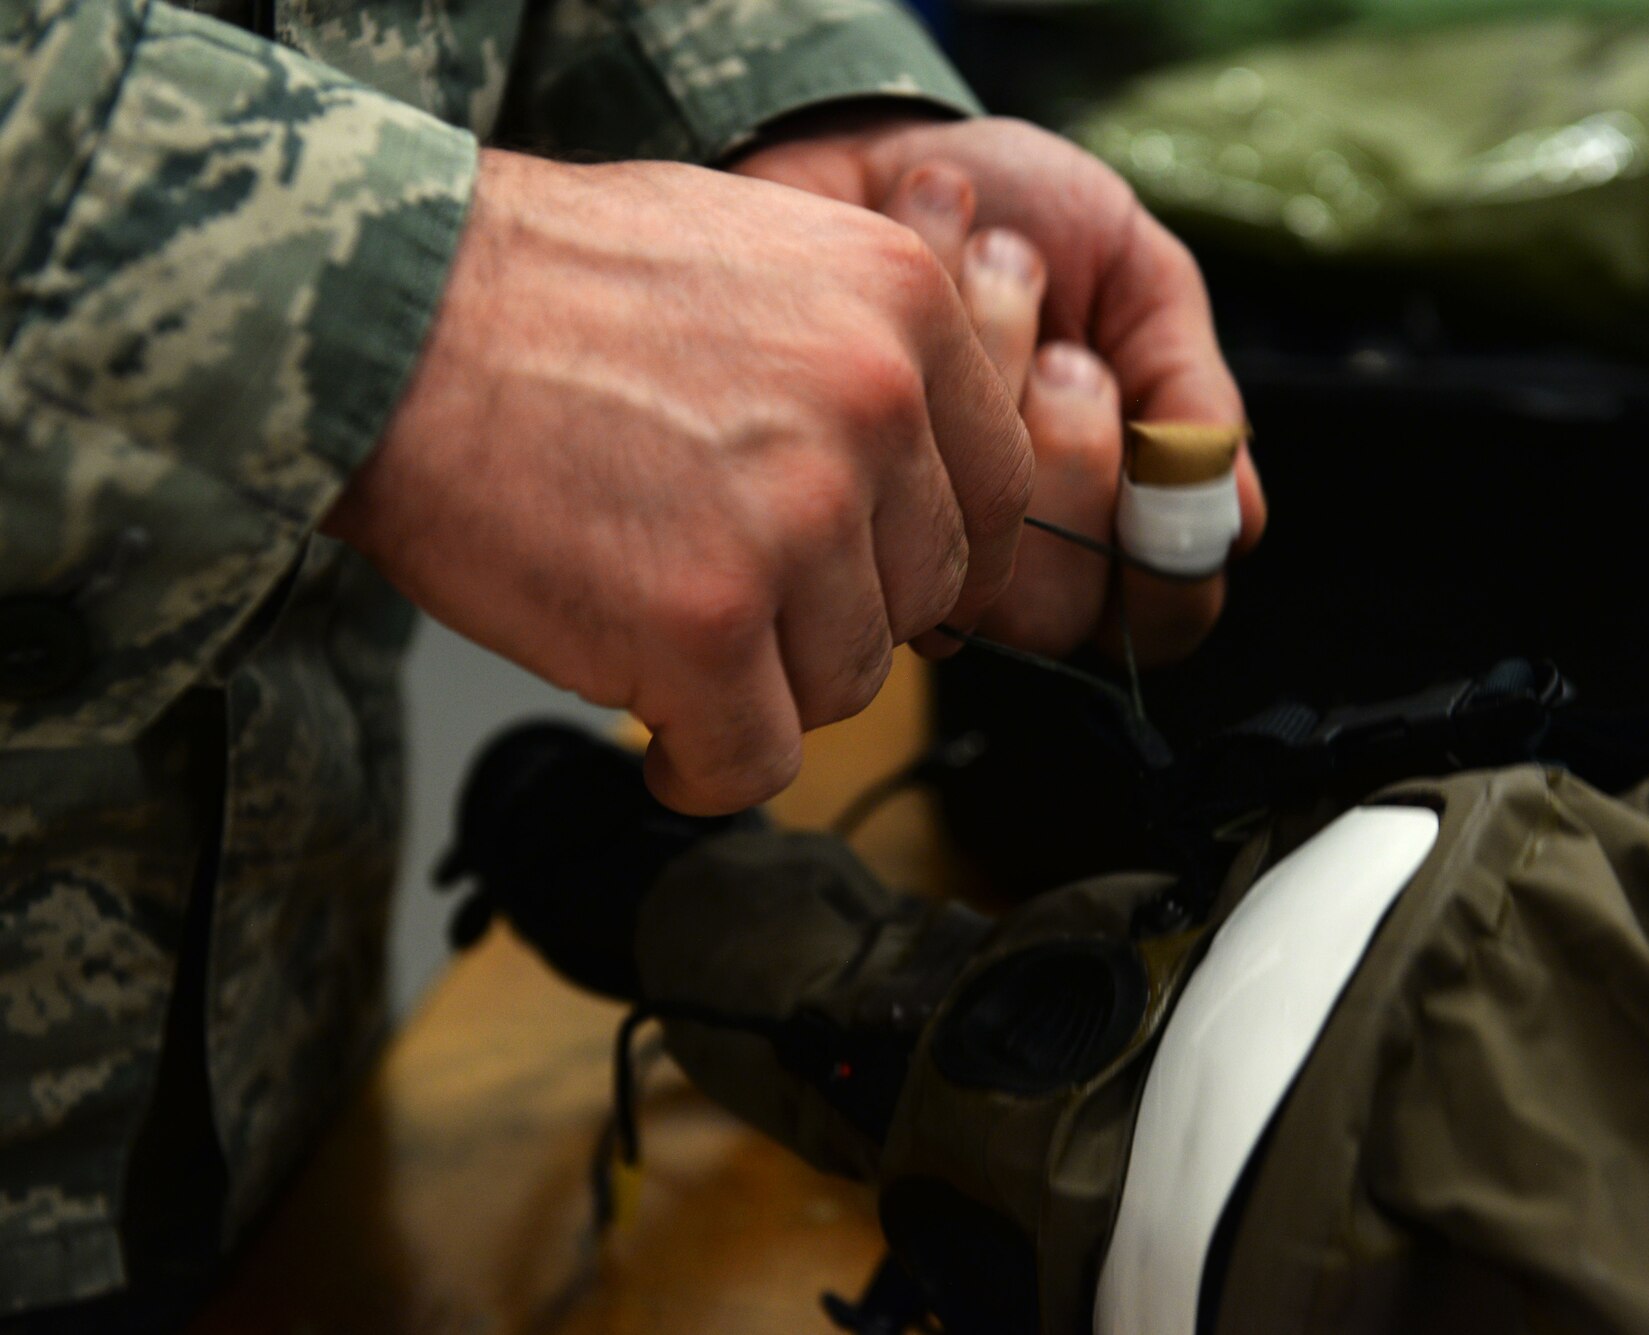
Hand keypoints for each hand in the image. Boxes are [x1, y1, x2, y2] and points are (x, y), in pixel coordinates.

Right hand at [323, 148, 1031, 814]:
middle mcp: (875, 406)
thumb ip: (869, 358)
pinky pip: (759, 759)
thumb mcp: (763, 252)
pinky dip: (709, 771)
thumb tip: (927, 486)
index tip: (875, 584)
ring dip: (766, 690)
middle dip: (836, 622)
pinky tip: (662, 739)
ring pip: (847, 682)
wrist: (385, 316)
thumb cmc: (548, 287)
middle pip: (922, 596)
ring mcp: (797, 517)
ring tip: (677, 648)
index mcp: (903, 307)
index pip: (1000, 491)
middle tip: (743, 611)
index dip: (932, 557)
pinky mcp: (706, 621)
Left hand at [732, 113, 1267, 660]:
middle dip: (1071, 445)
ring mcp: (912, 534)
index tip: (1152, 450)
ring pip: (977, 544)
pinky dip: (929, 343)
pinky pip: (892, 477)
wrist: (874, 145)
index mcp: (1108, 516)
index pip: (1161, 620)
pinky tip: (921, 279)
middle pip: (1064, 605)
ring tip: (988, 280)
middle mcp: (1009, 551)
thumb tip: (1236, 519)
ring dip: (1001, 375)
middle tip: (1058, 348)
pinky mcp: (835, 498)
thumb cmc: (1018, 216)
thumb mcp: (1139, 277)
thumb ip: (1189, 392)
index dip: (1168, 561)